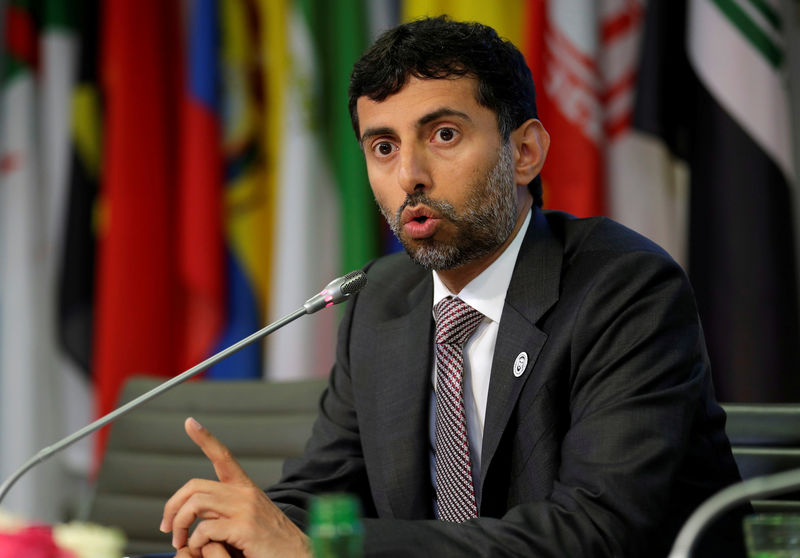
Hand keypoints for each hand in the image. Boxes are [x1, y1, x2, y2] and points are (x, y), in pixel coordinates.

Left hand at [161, 417, 310, 557]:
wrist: (299, 556)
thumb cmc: (272, 545)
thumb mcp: (250, 521)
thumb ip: (226, 513)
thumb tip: (199, 519)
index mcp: (246, 489)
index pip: (223, 456)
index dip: (205, 438)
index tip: (190, 423)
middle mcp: (245, 493)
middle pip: (195, 486)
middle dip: (172, 506)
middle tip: (168, 528)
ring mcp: (246, 508)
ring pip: (196, 504)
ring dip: (180, 524)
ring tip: (180, 542)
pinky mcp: (245, 527)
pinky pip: (205, 529)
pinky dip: (196, 541)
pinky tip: (201, 549)